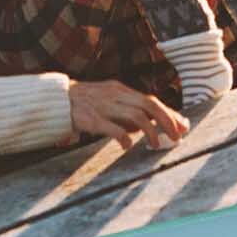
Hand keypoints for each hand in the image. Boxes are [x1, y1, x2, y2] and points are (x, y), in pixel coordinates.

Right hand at [65, 80, 189, 150]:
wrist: (55, 100)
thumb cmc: (86, 104)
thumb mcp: (110, 101)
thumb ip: (130, 110)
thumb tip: (152, 125)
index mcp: (120, 90)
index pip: (150, 100)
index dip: (169, 114)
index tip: (182, 127)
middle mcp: (114, 95)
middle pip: (148, 104)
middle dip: (167, 121)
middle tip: (177, 137)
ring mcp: (103, 106)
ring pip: (135, 115)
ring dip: (151, 131)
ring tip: (156, 145)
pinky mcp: (91, 119)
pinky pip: (112, 128)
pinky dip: (124, 138)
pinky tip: (127, 146)